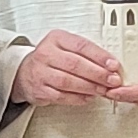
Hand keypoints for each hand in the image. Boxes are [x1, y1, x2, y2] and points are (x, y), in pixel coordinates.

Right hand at [11, 29, 125, 107]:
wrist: (24, 72)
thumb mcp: (65, 46)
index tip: (114, 65)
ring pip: (68, 81)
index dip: (99, 56)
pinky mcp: (39, 90)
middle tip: (112, 80)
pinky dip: (78, 98)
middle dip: (97, 74)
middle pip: (75, 64)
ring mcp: (40, 73)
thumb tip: (110, 65)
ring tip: (103, 89)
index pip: (80, 45)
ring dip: (89, 87)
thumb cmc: (51, 59)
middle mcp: (45, 54)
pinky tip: (88, 97)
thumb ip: (85, 53)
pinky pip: (61, 96)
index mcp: (55, 39)